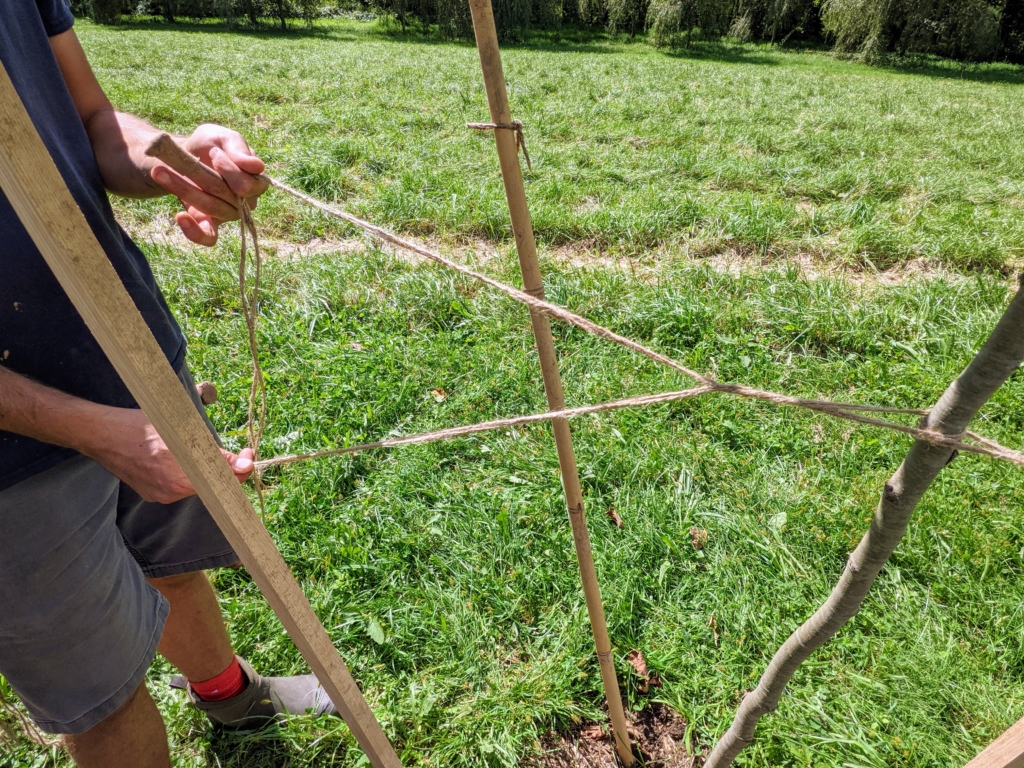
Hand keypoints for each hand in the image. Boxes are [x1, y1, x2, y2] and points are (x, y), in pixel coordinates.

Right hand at [84, 407, 254, 503]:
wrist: (100, 434)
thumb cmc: (140, 425)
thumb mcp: (184, 430)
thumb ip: (217, 454)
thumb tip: (244, 465)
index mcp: (180, 478)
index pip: (223, 482)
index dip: (240, 469)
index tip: (248, 455)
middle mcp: (170, 493)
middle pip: (211, 484)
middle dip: (223, 467)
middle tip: (233, 450)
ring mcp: (160, 496)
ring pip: (195, 483)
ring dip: (203, 468)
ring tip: (195, 447)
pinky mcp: (151, 494)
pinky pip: (178, 485)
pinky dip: (185, 472)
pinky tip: (177, 456)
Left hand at [150, 123, 268, 246]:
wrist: (182, 156)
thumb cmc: (207, 145)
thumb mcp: (221, 137)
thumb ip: (239, 148)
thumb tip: (257, 166)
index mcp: (254, 181)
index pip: (250, 185)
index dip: (231, 171)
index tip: (213, 153)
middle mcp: (245, 202)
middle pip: (230, 197)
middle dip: (203, 177)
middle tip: (181, 160)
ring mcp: (227, 214)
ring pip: (213, 209)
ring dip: (185, 190)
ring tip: (160, 172)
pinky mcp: (209, 225)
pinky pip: (208, 237)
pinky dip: (194, 231)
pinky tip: (180, 216)